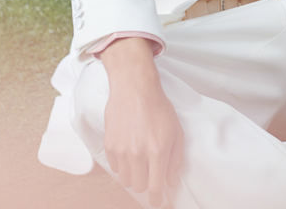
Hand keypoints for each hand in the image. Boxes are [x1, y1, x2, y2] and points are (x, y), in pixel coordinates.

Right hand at [100, 38, 184, 207]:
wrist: (134, 88)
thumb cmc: (158, 108)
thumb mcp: (176, 132)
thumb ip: (175, 160)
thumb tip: (172, 182)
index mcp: (157, 151)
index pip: (155, 187)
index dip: (158, 199)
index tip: (159, 202)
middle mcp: (138, 154)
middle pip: (138, 186)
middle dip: (146, 184)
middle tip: (150, 173)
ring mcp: (121, 150)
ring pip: (125, 180)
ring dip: (134, 175)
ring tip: (140, 162)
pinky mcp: (109, 145)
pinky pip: (115, 167)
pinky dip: (123, 165)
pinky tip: (129, 151)